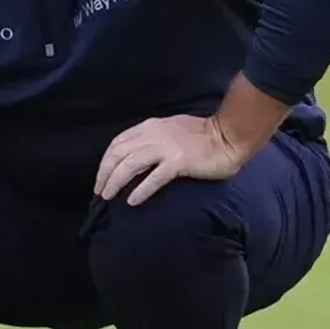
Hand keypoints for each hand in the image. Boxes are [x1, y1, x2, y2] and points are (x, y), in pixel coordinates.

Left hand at [94, 115, 246, 205]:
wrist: (229, 136)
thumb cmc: (203, 136)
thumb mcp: (170, 131)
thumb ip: (152, 140)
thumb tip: (135, 158)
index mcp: (150, 127)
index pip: (117, 143)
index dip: (105, 162)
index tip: (101, 178)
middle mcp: (153, 135)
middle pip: (118, 154)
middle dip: (104, 173)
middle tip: (99, 191)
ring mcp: (165, 148)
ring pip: (129, 165)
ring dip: (115, 182)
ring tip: (108, 196)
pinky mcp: (178, 162)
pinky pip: (153, 178)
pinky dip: (140, 190)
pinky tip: (132, 201)